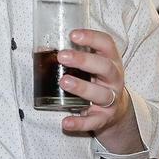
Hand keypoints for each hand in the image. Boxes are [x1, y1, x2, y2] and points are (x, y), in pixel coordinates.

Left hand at [57, 29, 142, 152]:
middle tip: (62, 56)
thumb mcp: (94, 66)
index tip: (73, 34)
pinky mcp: (104, 118)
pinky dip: (80, 123)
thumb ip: (76, 57)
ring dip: (82, 87)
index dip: (92, 38)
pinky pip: (93, 122)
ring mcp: (111, 100)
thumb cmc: (98, 81)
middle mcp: (114, 79)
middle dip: (84, 60)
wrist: (116, 111)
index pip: (107, 45)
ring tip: (63, 82)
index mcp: (111, 61)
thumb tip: (42, 49)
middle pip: (105, 67)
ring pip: (101, 94)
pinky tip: (66, 122)